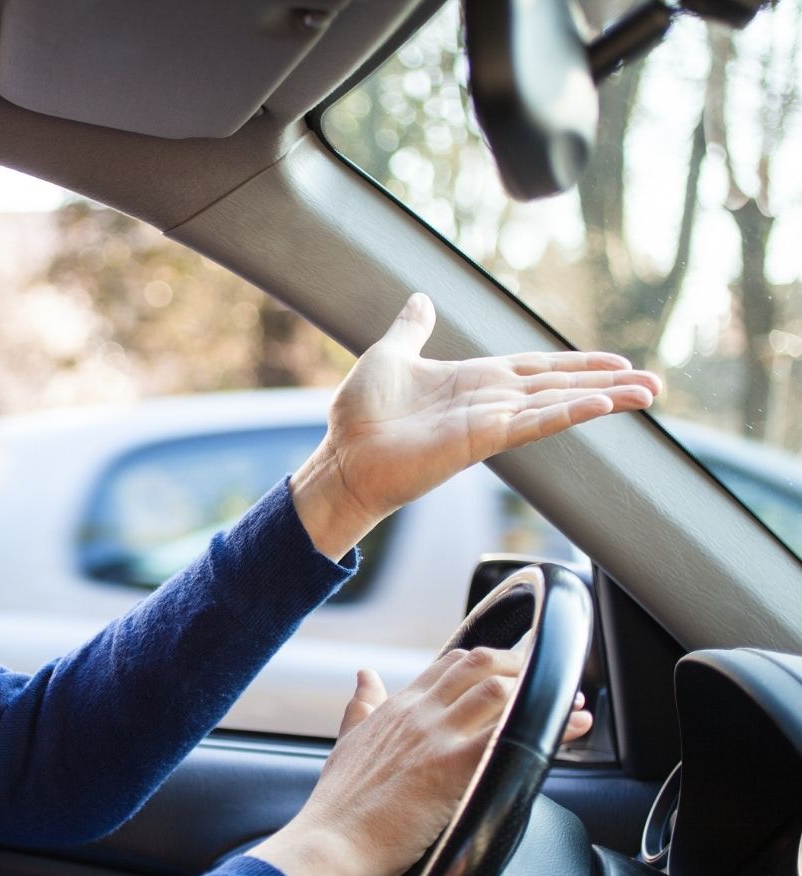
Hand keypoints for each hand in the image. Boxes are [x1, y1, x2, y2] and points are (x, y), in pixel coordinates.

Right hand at [246, 647, 591, 875]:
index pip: (450, 664)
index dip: (490, 662)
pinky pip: (511, 734)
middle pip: (479, 665)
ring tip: (570, 702)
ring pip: (498, 690)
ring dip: (541, 692)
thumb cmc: (339, 805)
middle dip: (522, 666)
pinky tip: (575, 725)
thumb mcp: (348, 742)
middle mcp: (420, 712)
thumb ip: (362, 705)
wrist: (333, 842)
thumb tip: (364, 674)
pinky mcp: (453, 767)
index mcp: (398, 706)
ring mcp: (437, 736)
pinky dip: (551, 725)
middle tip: (549, 682)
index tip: (516, 671)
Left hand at [292, 293, 661, 559]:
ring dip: (603, 397)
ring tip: (647, 393)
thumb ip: (412, 328)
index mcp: (473, 379)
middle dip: (607, 382)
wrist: (342, 456)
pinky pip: (533, 423)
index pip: (537, 368)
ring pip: (558, 404)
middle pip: (560, 386)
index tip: (617, 362)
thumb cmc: (360, 414)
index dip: (576, 364)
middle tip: (654, 382)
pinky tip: (600, 404)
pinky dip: (566, 413)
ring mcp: (488, 421)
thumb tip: (421, 297)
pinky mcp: (480, 441)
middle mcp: (489, 400)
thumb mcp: (389, 355)